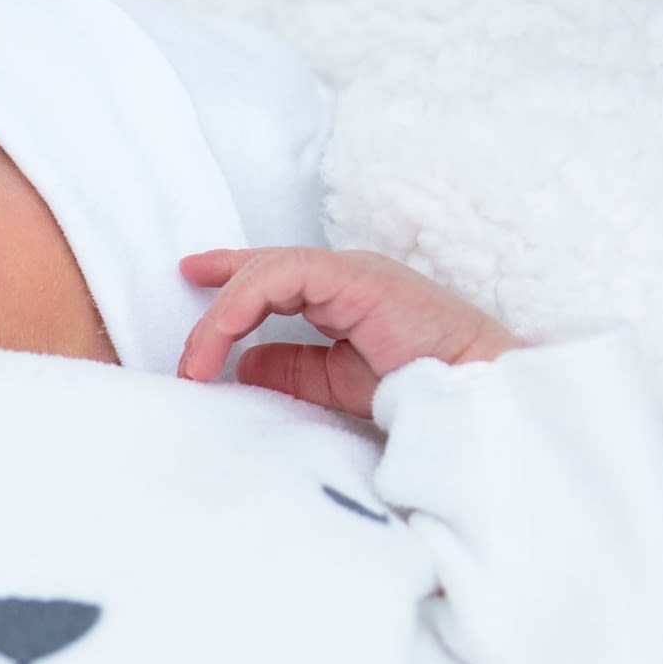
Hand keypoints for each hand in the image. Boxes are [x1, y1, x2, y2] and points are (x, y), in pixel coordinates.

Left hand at [176, 247, 523, 416]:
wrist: (474, 396)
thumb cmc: (422, 390)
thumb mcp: (339, 382)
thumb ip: (295, 370)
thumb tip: (246, 364)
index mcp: (345, 296)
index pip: (277, 277)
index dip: (232, 276)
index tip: (193, 279)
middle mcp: (347, 277)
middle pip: (266, 267)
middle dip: (219, 290)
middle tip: (188, 325)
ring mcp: (353, 272)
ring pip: (266, 272)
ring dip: (222, 318)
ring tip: (198, 363)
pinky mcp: (356, 278)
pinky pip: (283, 276)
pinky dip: (244, 306)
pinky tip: (223, 341)